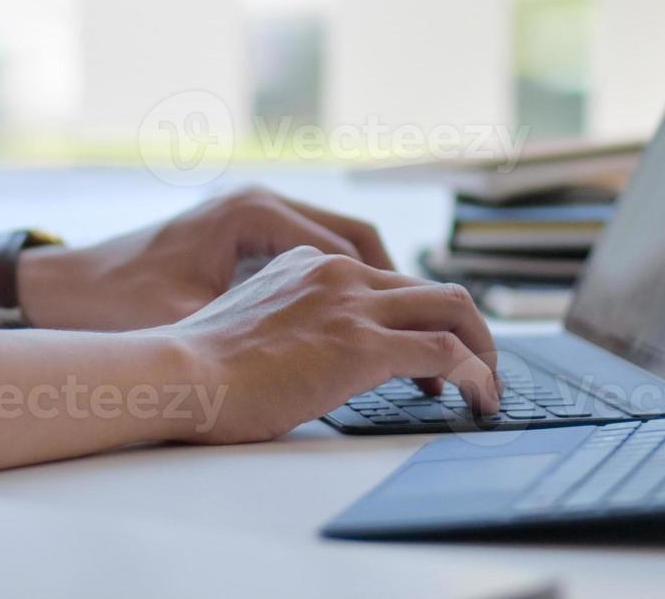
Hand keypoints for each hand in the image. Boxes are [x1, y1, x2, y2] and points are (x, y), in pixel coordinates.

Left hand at [17, 188, 394, 331]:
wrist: (66, 284)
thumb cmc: (120, 301)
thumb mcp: (189, 320)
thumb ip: (254, 330)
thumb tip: (319, 355)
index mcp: (254, 213)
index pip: (354, 247)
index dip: (396, 294)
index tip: (429, 331)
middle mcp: (260, 202)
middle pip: (359, 239)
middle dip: (399, 288)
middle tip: (436, 335)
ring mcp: (252, 214)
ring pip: (340, 245)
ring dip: (373, 286)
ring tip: (404, 336)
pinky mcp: (242, 234)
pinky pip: (313, 253)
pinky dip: (341, 285)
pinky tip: (351, 328)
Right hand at [156, 246, 499, 443]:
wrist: (177, 374)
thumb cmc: (196, 367)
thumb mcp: (248, 325)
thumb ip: (286, 325)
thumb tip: (305, 361)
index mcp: (306, 264)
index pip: (385, 280)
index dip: (417, 317)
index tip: (426, 353)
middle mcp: (336, 273)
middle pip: (431, 288)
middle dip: (465, 328)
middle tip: (474, 367)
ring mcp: (353, 305)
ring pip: (453, 308)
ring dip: (482, 349)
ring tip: (487, 388)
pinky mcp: (364, 345)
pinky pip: (447, 353)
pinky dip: (476, 376)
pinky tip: (479, 401)